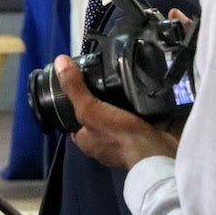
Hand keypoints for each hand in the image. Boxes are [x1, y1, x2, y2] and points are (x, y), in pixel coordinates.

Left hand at [54, 55, 178, 168]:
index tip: (80, 82)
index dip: (73, 102)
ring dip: (123, 101)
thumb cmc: (118, 135)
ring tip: (124, 79)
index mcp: (84, 139)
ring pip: (119, 115)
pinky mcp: (145, 136)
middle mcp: (102, 142)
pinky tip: (142, 90)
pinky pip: (139, 117)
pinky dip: (141, 106)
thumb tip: (59, 61)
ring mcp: (125, 140)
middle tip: (106, 77)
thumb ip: (74, 87)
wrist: (156, 153)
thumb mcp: (89, 109)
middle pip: (98, 115)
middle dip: (102, 100)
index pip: (73, 118)